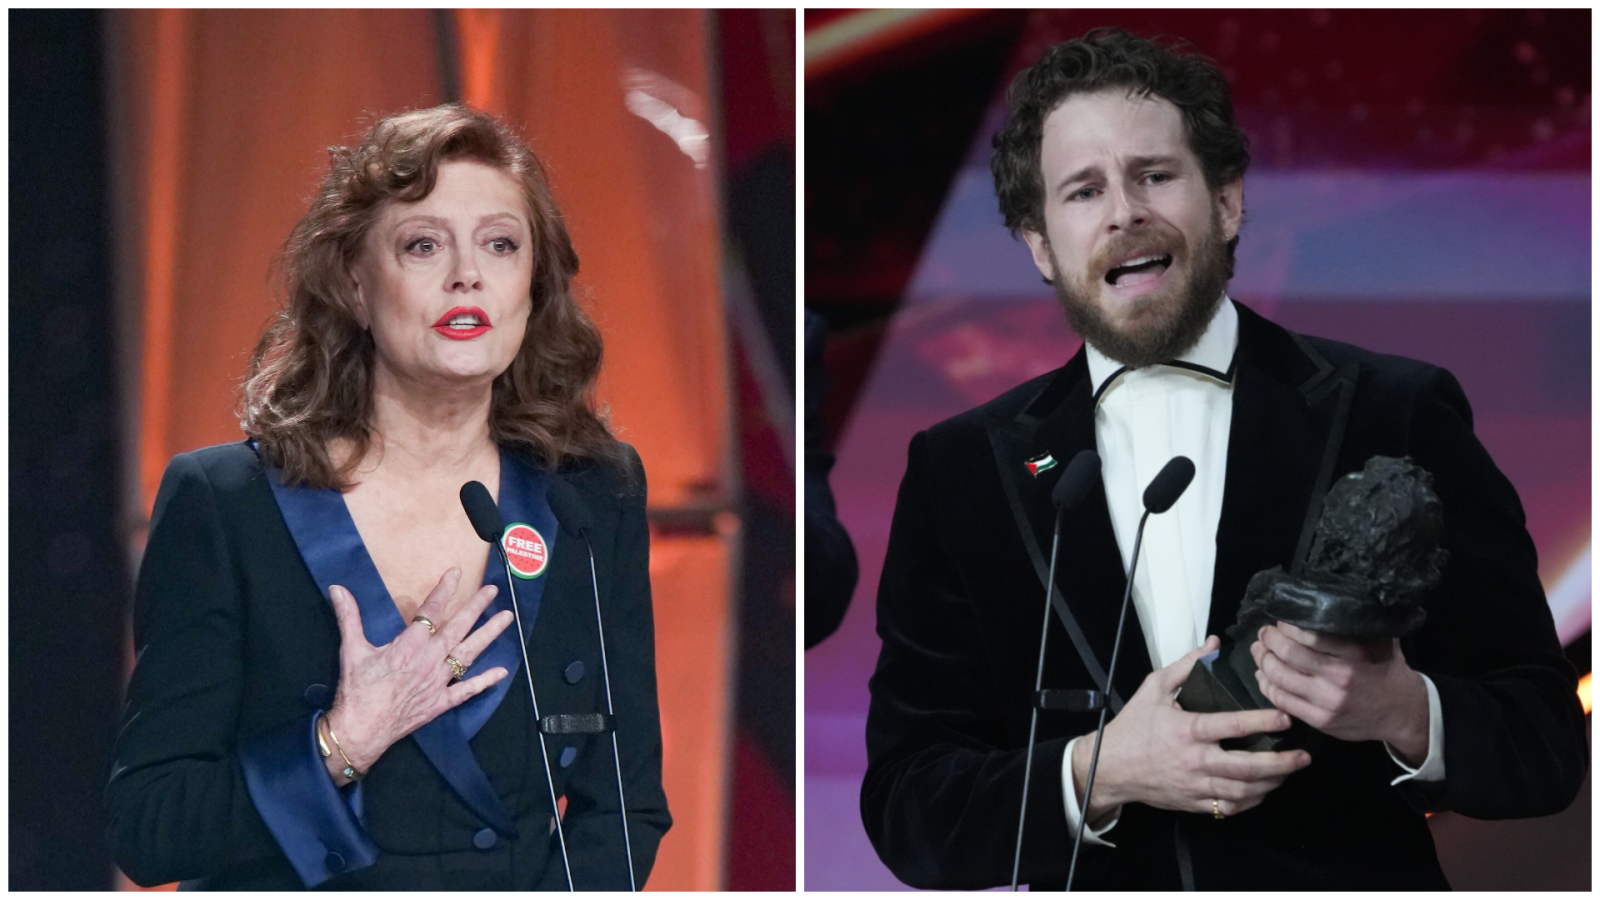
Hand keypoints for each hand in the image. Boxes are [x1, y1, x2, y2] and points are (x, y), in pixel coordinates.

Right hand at [323, 568, 512, 776]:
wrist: (360, 731)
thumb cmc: (356, 690)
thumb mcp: (351, 649)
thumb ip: (349, 616)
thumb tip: (337, 588)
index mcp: (410, 645)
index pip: (431, 611)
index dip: (444, 590)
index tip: (457, 573)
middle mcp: (430, 660)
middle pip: (458, 628)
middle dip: (477, 607)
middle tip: (493, 591)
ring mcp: (439, 682)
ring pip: (469, 654)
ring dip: (489, 634)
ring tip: (506, 619)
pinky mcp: (441, 702)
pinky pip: (467, 690)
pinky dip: (485, 681)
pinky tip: (501, 672)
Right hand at [1074, 635, 1311, 818]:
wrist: (1110, 767)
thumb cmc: (1133, 725)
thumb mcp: (1154, 687)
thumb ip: (1187, 665)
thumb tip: (1214, 644)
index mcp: (1187, 729)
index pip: (1232, 726)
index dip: (1263, 721)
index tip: (1287, 717)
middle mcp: (1195, 761)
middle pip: (1246, 767)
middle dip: (1280, 763)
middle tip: (1303, 756)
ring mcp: (1195, 786)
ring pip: (1243, 791)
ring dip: (1271, 783)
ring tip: (1290, 772)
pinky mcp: (1193, 803)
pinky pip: (1229, 808)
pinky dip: (1251, 800)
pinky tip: (1263, 790)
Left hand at [1251, 621, 1428, 762]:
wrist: (1403, 712)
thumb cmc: (1386, 668)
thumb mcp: (1379, 640)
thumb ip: (1353, 624)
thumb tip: (1322, 598)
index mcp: (1355, 652)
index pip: (1309, 634)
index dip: (1287, 625)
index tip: (1280, 620)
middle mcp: (1339, 676)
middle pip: (1288, 653)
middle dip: (1269, 639)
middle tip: (1264, 632)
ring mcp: (1327, 700)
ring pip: (1279, 677)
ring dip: (1263, 660)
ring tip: (1259, 650)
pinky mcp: (1320, 720)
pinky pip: (1282, 700)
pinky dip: (1266, 684)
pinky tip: (1262, 674)